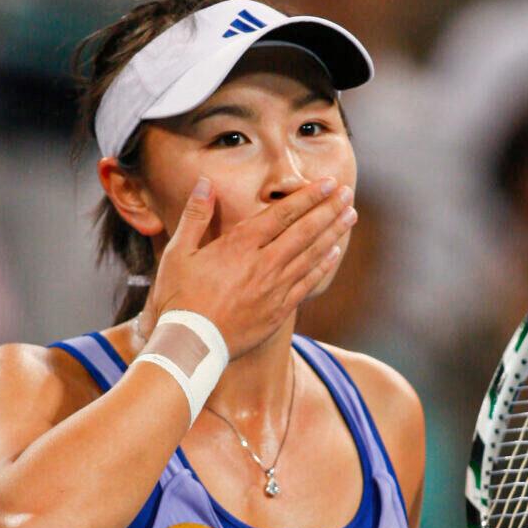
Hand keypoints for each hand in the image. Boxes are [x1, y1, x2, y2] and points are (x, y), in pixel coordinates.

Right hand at [139, 175, 355, 358]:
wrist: (190, 345)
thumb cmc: (179, 298)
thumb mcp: (178, 253)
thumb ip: (195, 216)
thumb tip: (205, 183)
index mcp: (240, 246)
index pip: (282, 214)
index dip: (308, 196)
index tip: (328, 183)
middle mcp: (263, 264)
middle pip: (305, 231)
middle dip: (329, 209)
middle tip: (348, 193)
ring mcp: (275, 289)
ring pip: (312, 255)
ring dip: (333, 233)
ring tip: (350, 216)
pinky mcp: (279, 310)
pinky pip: (307, 283)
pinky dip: (323, 266)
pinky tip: (334, 253)